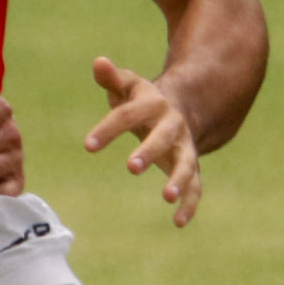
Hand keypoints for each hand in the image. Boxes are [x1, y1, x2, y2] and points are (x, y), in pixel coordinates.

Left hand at [85, 55, 201, 227]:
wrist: (181, 110)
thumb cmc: (142, 101)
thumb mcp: (127, 87)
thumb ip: (112, 78)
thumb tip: (98, 62)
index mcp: (153, 104)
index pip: (127, 115)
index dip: (107, 129)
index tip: (88, 146)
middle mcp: (173, 125)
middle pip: (162, 138)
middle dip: (148, 151)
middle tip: (130, 167)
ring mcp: (185, 147)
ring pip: (186, 164)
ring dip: (178, 180)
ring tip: (166, 198)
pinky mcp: (191, 168)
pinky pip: (196, 187)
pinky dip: (190, 205)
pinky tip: (178, 222)